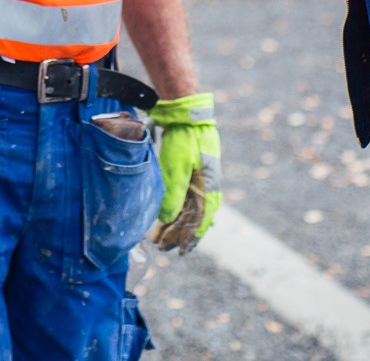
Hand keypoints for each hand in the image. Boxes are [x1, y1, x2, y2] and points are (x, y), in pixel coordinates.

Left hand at [149, 93, 221, 253]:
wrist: (188, 116)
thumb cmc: (185, 142)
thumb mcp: (177, 169)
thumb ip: (174, 195)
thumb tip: (166, 219)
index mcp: (209, 188)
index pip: (202, 222)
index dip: (191, 239)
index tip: (180, 253)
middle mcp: (208, 188)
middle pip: (195, 219)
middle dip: (179, 235)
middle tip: (162, 247)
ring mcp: (202, 181)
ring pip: (190, 210)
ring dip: (176, 224)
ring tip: (160, 237)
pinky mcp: (194, 174)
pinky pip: (188, 199)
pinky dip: (177, 211)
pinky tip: (169, 218)